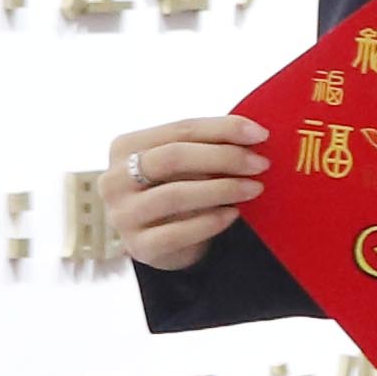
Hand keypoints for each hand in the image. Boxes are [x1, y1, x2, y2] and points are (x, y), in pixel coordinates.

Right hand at [103, 115, 265, 270]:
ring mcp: (122, 215)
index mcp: (125, 147)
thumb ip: (207, 146)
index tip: (260, 134)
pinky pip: (178, 233)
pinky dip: (210, 221)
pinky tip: (233, 214)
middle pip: (173, 158)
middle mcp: (115, 179)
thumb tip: (253, 134)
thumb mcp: (186, 165)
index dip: (223, 129)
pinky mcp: (139, 246)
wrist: (162, 243)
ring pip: (175, 195)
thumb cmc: (176, 190)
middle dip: (223, 157)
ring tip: (254, 188)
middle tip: (260, 163)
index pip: (179, 129)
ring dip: (222, 189)